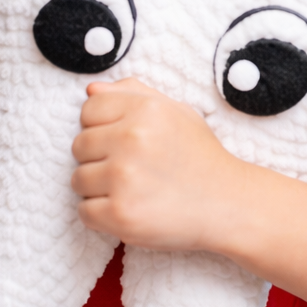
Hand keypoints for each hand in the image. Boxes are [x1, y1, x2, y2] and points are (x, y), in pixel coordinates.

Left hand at [71, 77, 242, 249]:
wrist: (228, 205)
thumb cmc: (200, 157)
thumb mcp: (176, 112)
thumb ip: (133, 94)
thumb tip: (90, 91)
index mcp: (144, 109)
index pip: (88, 109)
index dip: (102, 127)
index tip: (123, 142)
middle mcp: (132, 139)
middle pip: (79, 146)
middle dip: (99, 158)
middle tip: (131, 170)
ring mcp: (124, 178)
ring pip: (77, 180)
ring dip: (99, 189)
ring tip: (132, 190)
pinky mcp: (120, 214)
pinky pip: (84, 212)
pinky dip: (102, 216)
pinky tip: (130, 209)